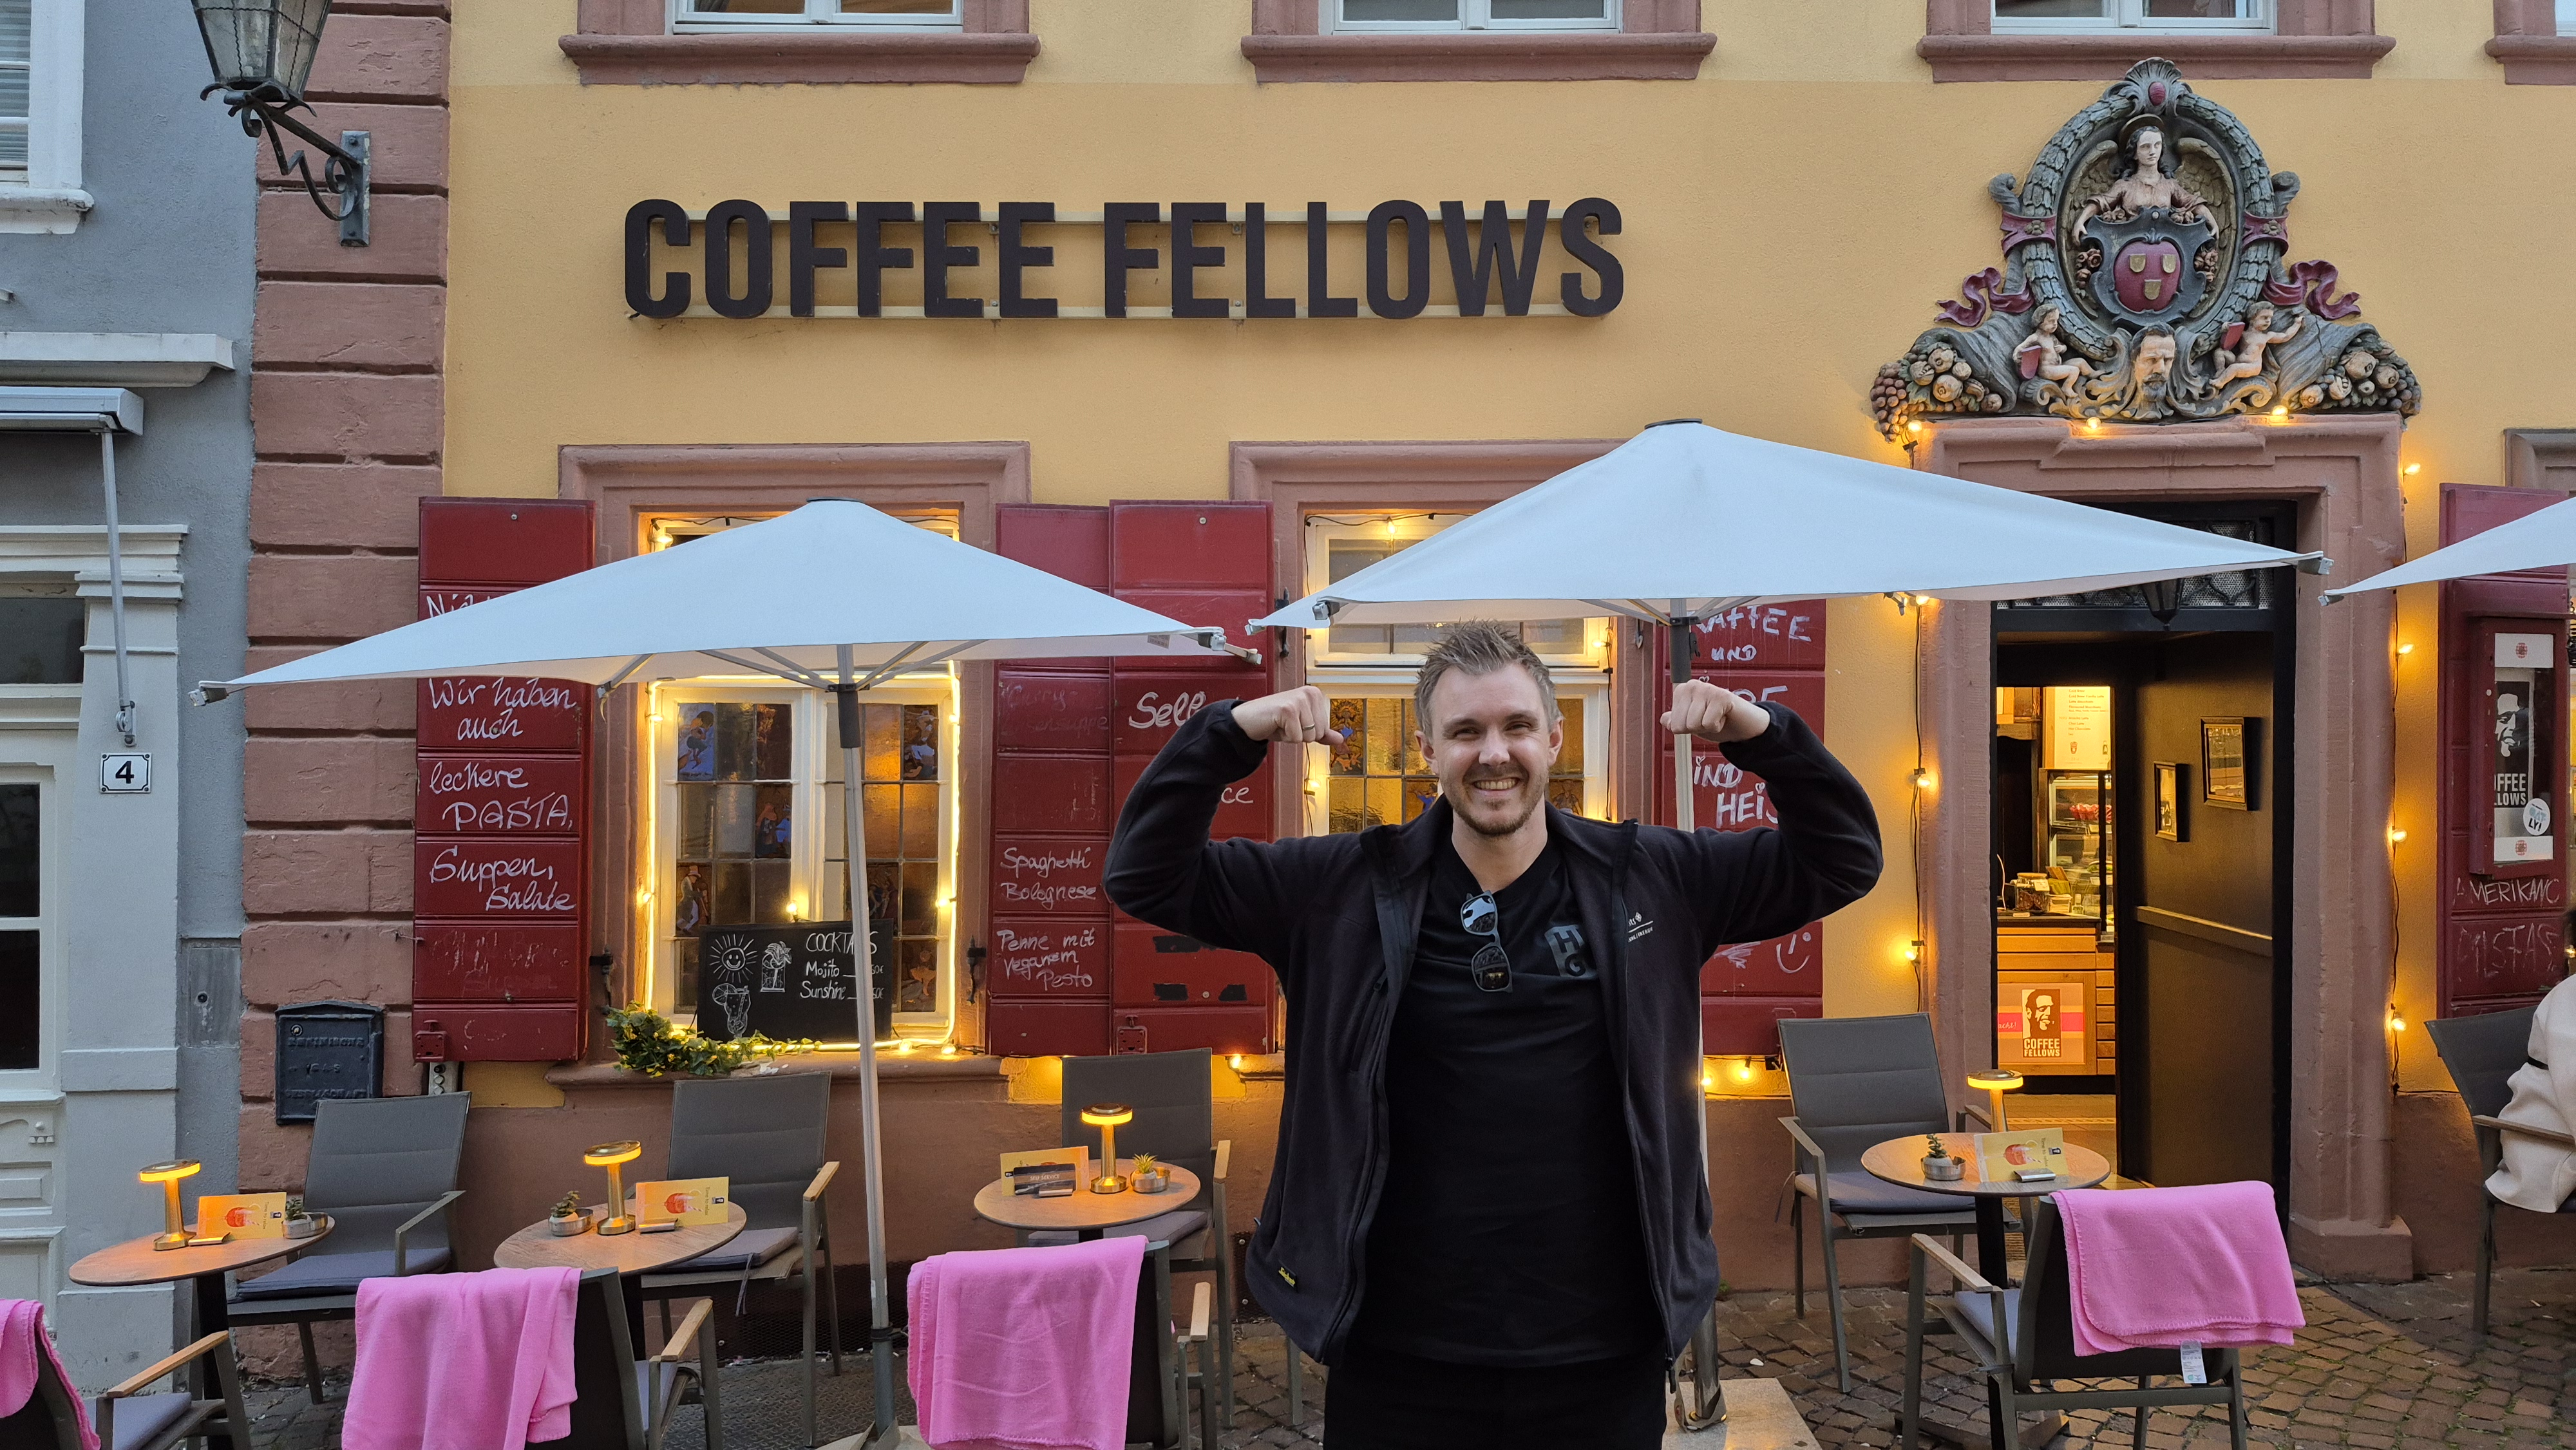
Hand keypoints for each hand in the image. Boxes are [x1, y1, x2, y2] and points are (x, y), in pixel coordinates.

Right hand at [1230, 685, 1344, 745]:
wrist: (1250, 720)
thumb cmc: (1275, 720)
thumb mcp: (1302, 726)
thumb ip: (1322, 732)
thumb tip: (1340, 738)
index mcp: (1315, 694)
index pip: (1325, 728)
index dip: (1309, 732)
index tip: (1295, 723)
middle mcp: (1309, 693)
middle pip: (1319, 733)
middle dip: (1302, 735)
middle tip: (1287, 724)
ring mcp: (1298, 700)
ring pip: (1308, 736)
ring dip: (1293, 736)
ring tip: (1282, 724)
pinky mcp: (1288, 709)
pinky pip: (1296, 737)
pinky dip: (1285, 737)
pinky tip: (1277, 725)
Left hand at [1662, 679, 1770, 744]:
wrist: (1742, 724)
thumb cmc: (1717, 720)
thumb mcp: (1692, 723)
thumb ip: (1676, 720)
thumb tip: (1664, 719)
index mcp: (1681, 691)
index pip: (1674, 725)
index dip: (1688, 729)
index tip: (1701, 719)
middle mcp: (1691, 686)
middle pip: (1681, 725)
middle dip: (1698, 728)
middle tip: (1710, 718)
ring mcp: (1706, 689)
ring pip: (1694, 724)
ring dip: (1708, 726)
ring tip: (1717, 716)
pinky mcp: (1721, 696)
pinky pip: (1709, 724)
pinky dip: (1718, 726)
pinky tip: (1724, 716)